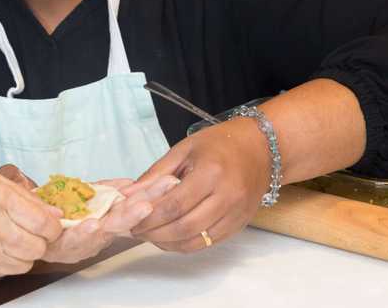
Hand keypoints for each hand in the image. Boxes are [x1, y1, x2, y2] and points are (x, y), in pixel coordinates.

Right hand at [0, 160, 63, 278]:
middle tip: (31, 228)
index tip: (47, 219)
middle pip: (37, 246)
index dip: (52, 223)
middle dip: (40, 238)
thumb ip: (21, 194)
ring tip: (13, 236)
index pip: (43, 223)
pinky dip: (7, 260)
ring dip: (25, 251)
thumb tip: (53, 212)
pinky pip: (5, 270)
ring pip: (25, 263)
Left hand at [40, 176, 176, 263]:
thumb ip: (110, 189)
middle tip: (149, 204)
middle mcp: (96, 237)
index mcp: (107, 223)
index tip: (168, 183)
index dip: (151, 196)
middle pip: (120, 225)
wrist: (29, 221)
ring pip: (99, 236)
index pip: (133, 208)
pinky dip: (82, 233)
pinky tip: (92, 224)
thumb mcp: (88, 196)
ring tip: (125, 212)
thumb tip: (132, 183)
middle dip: (136, 213)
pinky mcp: (58, 246)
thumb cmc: (60, 210)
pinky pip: (70, 241)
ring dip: (112, 225)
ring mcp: (78, 243)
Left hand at [128, 118, 271, 251]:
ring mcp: (236, 213)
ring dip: (170, 243)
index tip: (133, 221)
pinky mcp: (241, 223)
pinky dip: (188, 244)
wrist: (259, 149)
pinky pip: (210, 242)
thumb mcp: (183, 149)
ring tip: (152, 236)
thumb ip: (155, 174)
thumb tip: (128, 193)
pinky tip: (172, 237)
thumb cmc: (219, 144)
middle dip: (156, 234)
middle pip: (185, 227)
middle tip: (138, 232)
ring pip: (198, 240)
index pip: (174, 205)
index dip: (150, 218)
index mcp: (210, 173)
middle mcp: (227, 196)